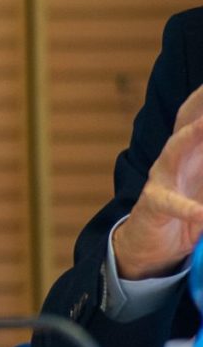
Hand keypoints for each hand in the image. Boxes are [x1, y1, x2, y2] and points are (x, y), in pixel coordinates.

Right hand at [114, 84, 202, 278]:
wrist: (148, 246)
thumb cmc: (184, 212)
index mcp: (191, 154)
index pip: (197, 118)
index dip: (201, 100)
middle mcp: (173, 161)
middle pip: (185, 125)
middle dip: (197, 106)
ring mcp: (160, 180)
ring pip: (172, 155)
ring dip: (188, 139)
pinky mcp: (153, 206)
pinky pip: (170, 205)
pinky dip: (188, 209)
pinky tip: (201, 214)